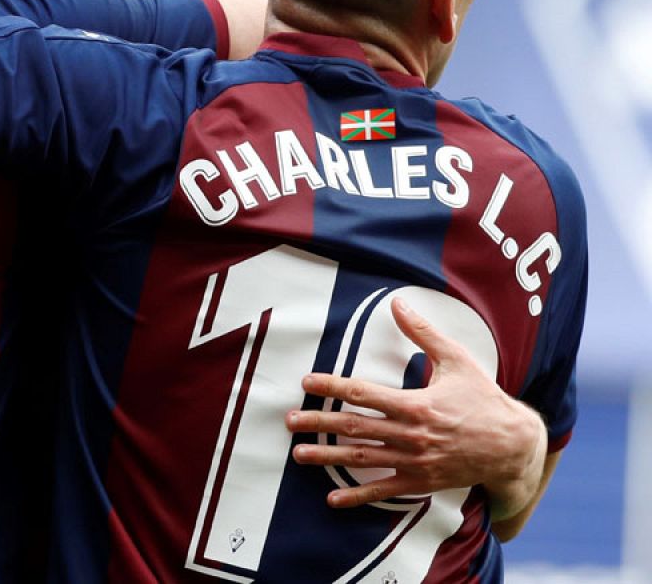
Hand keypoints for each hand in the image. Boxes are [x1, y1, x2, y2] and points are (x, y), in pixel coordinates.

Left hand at [285, 297, 545, 512]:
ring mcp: (415, 461)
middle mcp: (411, 435)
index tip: (307, 383)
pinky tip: (333, 499)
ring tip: (299, 455)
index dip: (332, 387)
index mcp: (416, 404)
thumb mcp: (457, 360)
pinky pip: (384, 490)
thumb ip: (424, 333)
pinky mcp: (421, 481)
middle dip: (319, 423)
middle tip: (289, 420)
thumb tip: (398, 304)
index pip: (364, 393)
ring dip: (329, 457)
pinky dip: (358, 496)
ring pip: (363, 458)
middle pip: (355, 427)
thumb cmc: (483, 399)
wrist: (513, 446)